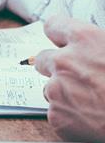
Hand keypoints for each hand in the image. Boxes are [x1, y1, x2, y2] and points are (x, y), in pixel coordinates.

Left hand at [35, 15, 104, 142]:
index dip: (58, 33)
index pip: (53, 25)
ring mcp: (57, 89)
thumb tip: (96, 46)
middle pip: (43, 58)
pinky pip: (56, 112)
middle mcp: (64, 61)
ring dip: (64, 92)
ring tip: (91, 100)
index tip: (59, 38)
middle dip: (56, 66)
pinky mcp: (56, 115)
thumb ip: (100, 45)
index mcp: (85, 39)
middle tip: (78, 76)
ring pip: (50, 87)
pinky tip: (90, 117)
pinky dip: (69, 116)